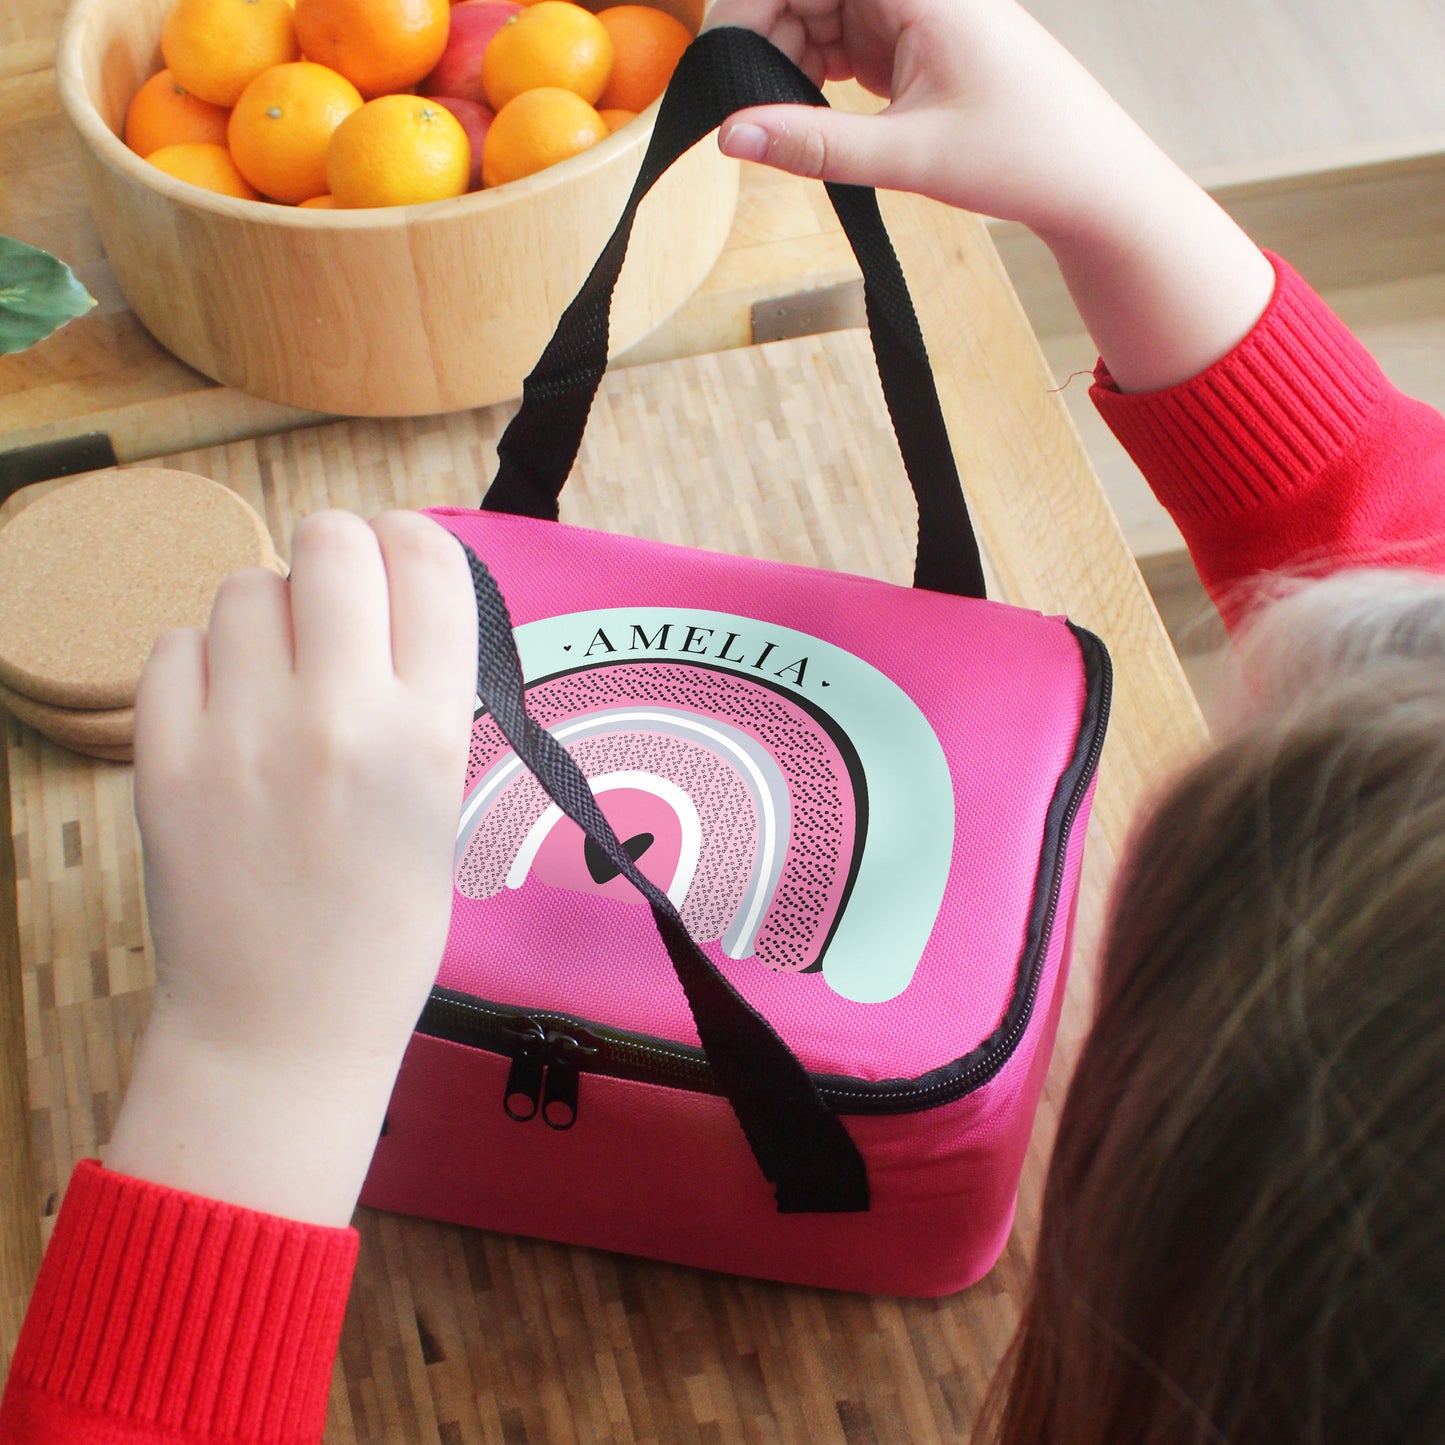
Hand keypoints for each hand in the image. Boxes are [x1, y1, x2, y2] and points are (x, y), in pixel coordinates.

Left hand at [106, 510, 477, 1225]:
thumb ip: (423, 697)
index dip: (414, 544)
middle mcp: (340, 714)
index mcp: (428, 732)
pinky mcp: (163, 759)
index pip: (427, 559)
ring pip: (247, 586)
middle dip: (339, 556)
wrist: (284, 1027)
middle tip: (335, 609)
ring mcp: (243, 734)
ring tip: (275, 678)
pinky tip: (223, 713)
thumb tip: (389, 598)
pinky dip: (202, 664)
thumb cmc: (384, 925)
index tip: (402, 567)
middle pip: (331, 540)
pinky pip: (176, 646)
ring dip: (267, 615)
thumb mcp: (442, 804)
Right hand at [705, 0, 1276, 391]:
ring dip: (787, 63)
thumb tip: (728, 136)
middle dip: (763, 40)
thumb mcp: (909, 157)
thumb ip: (813, 145)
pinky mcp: (910, 38)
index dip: (749, 10)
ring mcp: (911, 8)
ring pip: (816, 13)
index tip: (721, 73)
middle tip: (744, 114)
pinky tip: (813, 118)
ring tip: (787, 127)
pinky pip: (840, 39)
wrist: (1089, 178)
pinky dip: (815, 76)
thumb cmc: (1024, 155)